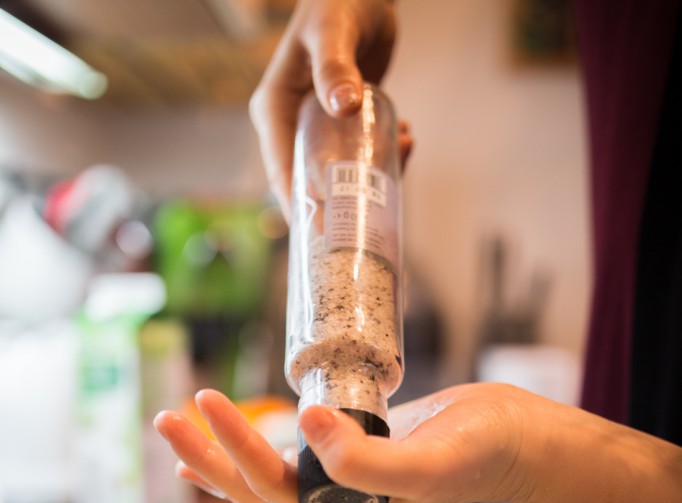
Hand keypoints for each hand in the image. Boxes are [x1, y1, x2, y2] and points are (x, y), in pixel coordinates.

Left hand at [154, 384, 681, 502]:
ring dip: (217, 453)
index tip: (208, 401)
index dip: (234, 447)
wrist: (513, 438)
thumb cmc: (480, 451)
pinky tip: (222, 442)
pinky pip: (284, 459)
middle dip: (205, 454)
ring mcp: (338, 488)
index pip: (271, 488)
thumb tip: (304, 427)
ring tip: (176, 425)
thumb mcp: (428, 461)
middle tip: (163, 419)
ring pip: (262, 475)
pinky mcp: (345, 458)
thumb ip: (367, 460)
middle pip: (251, 489)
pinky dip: (248, 449)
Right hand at [249, 0, 407, 216]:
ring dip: (373, 175)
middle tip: (378, 216)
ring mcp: (317, 126)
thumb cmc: (339, 0)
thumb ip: (335, 68)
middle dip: (343, 203)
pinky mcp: (344, 123)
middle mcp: (290, 125)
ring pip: (340, 173)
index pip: (283, 175)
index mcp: (274, 112)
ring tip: (407, 154)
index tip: (328, 236)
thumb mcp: (332, 32)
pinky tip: (409, 138)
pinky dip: (385, 155)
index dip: (303, 210)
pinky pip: (359, 154)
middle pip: (309, 184)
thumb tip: (343, 107)